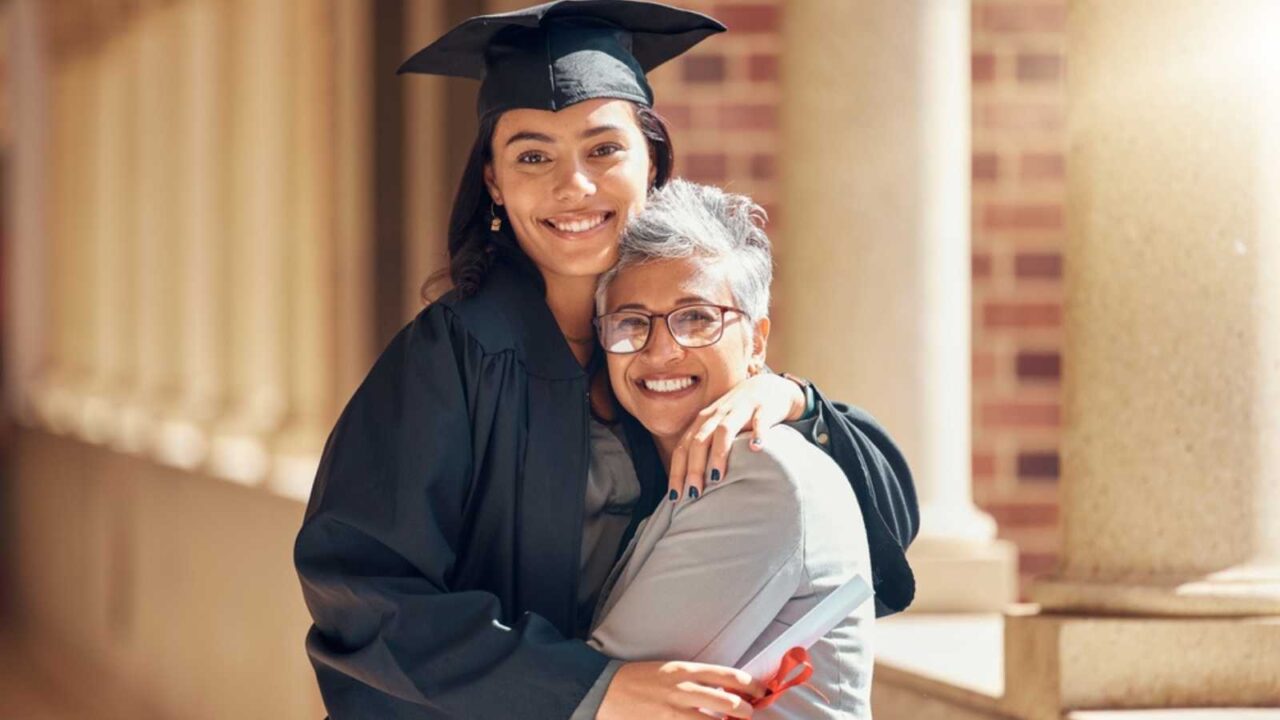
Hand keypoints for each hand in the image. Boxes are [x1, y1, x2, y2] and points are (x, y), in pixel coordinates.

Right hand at [597, 660, 763, 718]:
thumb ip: (698, 679)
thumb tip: (727, 692)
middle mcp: (682, 691)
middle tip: (749, 715)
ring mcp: (673, 713)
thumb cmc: (640, 679)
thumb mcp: (670, 670)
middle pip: (728, 704)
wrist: (604, 690)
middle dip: (746, 713)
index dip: (752, 686)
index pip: (729, 676)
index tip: (763, 692)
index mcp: (684, 670)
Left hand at [667, 373, 804, 499]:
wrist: (768, 388)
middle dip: (694, 468)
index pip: (683, 447)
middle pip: (699, 440)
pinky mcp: (763, 408)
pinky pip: (759, 420)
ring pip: (724, 430)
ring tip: (717, 477)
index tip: (675, 496)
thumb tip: (689, 485)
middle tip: (694, 493)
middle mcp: (717, 414)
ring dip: (718, 453)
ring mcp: (739, 409)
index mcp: (703, 421)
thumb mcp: (716, 428)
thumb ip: (704, 449)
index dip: (677, 471)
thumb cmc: (738, 415)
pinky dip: (757, 433)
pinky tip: (756, 448)